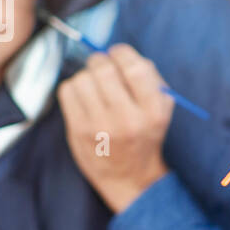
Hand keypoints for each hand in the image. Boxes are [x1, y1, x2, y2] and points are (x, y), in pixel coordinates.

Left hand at [57, 43, 175, 213]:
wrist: (129, 177)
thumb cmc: (145, 135)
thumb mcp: (162, 109)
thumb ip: (150, 78)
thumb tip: (121, 54)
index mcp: (153, 111)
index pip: (135, 68)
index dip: (122, 53)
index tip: (118, 54)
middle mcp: (127, 119)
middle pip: (104, 69)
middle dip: (101, 61)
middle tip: (103, 67)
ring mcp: (100, 126)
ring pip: (82, 78)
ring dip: (87, 75)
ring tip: (95, 87)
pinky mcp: (78, 131)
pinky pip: (67, 91)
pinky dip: (74, 88)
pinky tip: (84, 99)